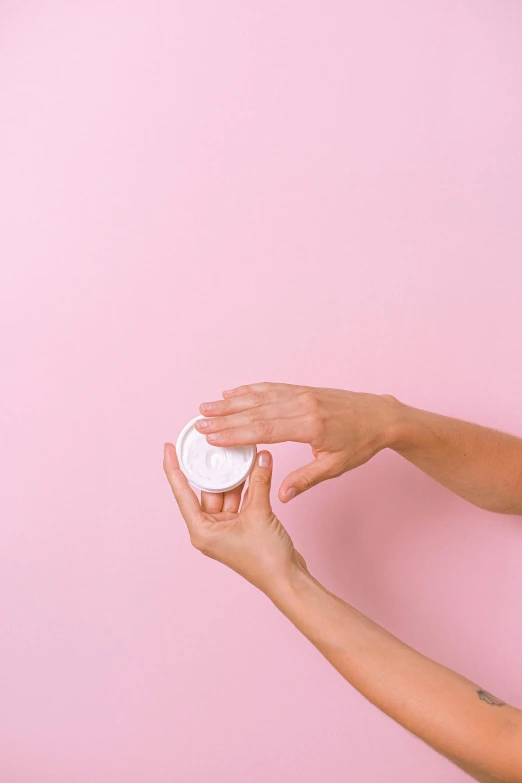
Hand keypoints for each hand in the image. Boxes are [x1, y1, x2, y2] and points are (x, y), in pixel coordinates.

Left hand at [163, 443, 304, 595]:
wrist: (288, 580)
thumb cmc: (266, 558)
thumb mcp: (259, 513)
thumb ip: (258, 482)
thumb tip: (262, 457)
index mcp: (202, 530)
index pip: (183, 493)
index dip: (174, 469)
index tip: (169, 448)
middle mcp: (210, 530)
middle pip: (208, 490)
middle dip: (215, 468)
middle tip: (214, 443)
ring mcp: (226, 529)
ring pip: (227, 493)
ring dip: (235, 476)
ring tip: (240, 451)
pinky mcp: (243, 527)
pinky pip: (241, 500)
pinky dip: (247, 486)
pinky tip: (255, 468)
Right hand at [195, 383, 401, 501]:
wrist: (380, 416)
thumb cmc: (360, 444)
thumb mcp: (335, 467)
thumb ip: (305, 479)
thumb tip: (281, 495)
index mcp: (308, 427)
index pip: (263, 431)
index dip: (235, 434)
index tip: (212, 437)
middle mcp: (301, 406)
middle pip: (255, 412)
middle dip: (224, 419)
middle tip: (198, 424)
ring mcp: (301, 394)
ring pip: (259, 397)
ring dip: (231, 402)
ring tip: (206, 407)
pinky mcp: (303, 390)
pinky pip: (271, 388)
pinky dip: (250, 390)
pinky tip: (233, 393)